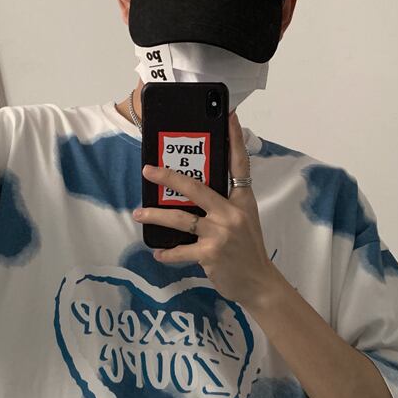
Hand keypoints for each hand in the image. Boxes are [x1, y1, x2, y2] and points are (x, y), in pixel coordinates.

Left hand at [132, 110, 276, 306]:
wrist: (259, 283)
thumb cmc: (248, 250)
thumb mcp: (244, 221)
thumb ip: (225, 205)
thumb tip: (194, 193)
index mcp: (242, 200)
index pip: (239, 163)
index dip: (234, 138)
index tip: (229, 114)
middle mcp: (232, 212)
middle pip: (196, 187)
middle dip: (169, 177)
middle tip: (147, 170)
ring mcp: (221, 233)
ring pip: (181, 218)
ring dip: (155, 216)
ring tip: (138, 213)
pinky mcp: (210, 254)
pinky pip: (181, 250)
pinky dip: (167, 253)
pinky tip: (157, 254)